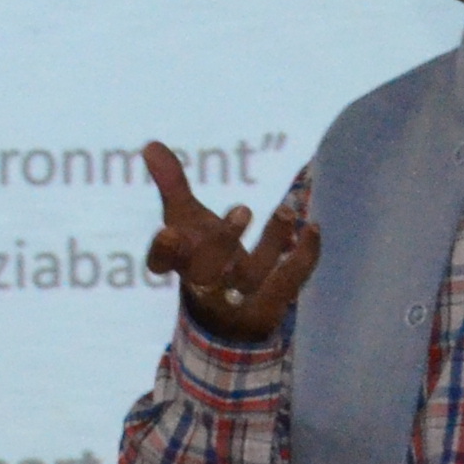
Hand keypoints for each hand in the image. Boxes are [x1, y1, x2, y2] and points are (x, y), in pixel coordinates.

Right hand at [142, 143, 319, 345]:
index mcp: (180, 264)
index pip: (163, 261)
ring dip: (270, 243)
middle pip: (209, 270)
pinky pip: (288, 281)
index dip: (164, 251)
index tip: (168, 233)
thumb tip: (151, 145)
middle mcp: (206, 285)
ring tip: (286, 212)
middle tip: (242, 210)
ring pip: (252, 275)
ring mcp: (238, 300)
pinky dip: (303, 255)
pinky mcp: (269, 306)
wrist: (224, 318)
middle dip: (225, 241)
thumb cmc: (202, 256)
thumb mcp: (185, 221)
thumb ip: (172, 184)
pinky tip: (312, 229)